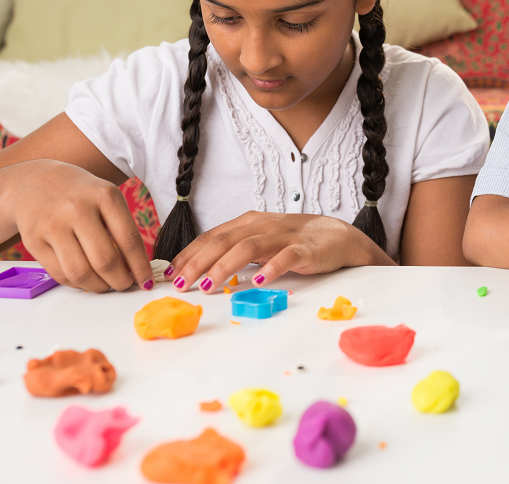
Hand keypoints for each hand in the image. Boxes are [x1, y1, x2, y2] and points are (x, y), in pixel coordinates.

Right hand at [5, 160, 152, 292]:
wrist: (34, 180)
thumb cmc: (80, 193)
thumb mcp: (106, 196)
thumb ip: (122, 228)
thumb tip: (137, 269)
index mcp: (104, 196)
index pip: (129, 240)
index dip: (140, 267)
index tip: (147, 281)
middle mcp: (77, 209)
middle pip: (105, 261)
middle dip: (120, 281)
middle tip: (126, 285)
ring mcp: (52, 226)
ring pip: (80, 273)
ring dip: (99, 287)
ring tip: (106, 285)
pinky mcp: (33, 241)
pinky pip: (60, 274)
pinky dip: (77, 284)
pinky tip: (86, 280)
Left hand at [166, 211, 391, 293]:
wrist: (339, 237)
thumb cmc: (295, 242)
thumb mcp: (261, 242)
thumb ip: (235, 252)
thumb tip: (200, 271)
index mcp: (248, 222)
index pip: (212, 236)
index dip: (189, 254)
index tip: (170, 274)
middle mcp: (262, 225)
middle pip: (224, 240)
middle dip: (198, 262)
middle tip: (181, 284)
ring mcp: (284, 236)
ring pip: (249, 247)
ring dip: (225, 266)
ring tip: (208, 286)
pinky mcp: (305, 249)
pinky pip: (287, 256)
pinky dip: (272, 268)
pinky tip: (260, 281)